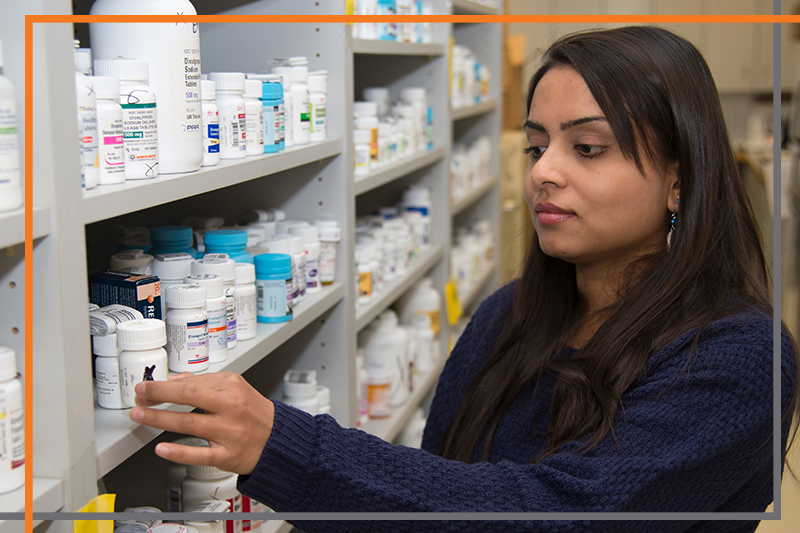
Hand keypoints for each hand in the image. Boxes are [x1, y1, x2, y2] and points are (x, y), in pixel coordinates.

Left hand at [129, 372, 273, 474]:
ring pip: (189, 424)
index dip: (164, 385)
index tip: (147, 386)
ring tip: (140, 416)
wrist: (278, 439)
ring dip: (159, 420)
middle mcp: (230, 408)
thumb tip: (175, 381)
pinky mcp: (226, 455)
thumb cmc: (255, 413)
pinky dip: (178, 451)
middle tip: (140, 396)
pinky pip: (199, 454)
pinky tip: (161, 448)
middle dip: (159, 395)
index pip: (191, 382)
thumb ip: (205, 383)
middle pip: (189, 396)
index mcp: (231, 387)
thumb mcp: (235, 388)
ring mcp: (228, 432)